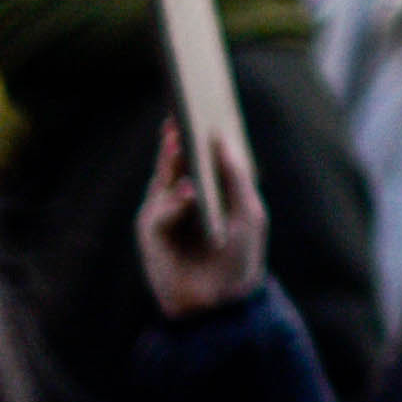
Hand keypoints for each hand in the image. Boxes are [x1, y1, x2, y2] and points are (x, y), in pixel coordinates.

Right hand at [136, 116, 269, 324]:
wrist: (222, 303)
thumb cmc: (238, 257)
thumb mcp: (248, 212)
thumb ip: (237, 178)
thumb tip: (223, 139)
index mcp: (205, 188)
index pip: (198, 152)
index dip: (199, 128)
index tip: (202, 98)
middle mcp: (180, 196)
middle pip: (175, 158)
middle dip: (178, 134)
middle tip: (182, 106)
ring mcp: (164, 213)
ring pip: (163, 179)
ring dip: (170, 159)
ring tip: (179, 138)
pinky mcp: (152, 234)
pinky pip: (161, 212)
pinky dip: (175, 202)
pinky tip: (188, 191)